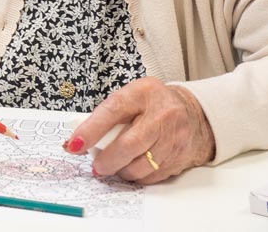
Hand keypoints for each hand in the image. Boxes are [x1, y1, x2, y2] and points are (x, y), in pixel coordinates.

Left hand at [65, 77, 214, 183]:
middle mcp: (162, 113)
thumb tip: (77, 142)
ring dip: (121, 171)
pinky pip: (153, 175)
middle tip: (97, 166)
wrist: (193, 113)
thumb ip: (106, 116)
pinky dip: (137, 176)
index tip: (74, 145)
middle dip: (107, 160)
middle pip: (129, 144)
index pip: (112, 111)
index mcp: (142, 93)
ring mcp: (175, 136)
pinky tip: (132, 168)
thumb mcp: (129, 98)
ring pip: (141, 165)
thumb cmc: (151, 105)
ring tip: (114, 166)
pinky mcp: (181, 155)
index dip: (91, 130)